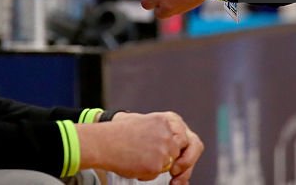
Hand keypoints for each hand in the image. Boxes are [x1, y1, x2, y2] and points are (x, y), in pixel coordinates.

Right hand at [76, 111, 201, 182]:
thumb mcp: (148, 124)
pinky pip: (156, 175)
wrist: (104, 141)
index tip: (180, 165)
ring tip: (138, 157)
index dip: (188, 156)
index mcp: (171, 120)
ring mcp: (166, 148)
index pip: (190, 141)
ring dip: (156, 166)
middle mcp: (172, 132)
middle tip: (175, 176)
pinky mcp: (158, 163)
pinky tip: (133, 163)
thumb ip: (166, 134)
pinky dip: (145, 173)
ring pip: (169, 165)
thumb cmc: (121, 133)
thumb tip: (177, 158)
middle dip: (184, 166)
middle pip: (188, 154)